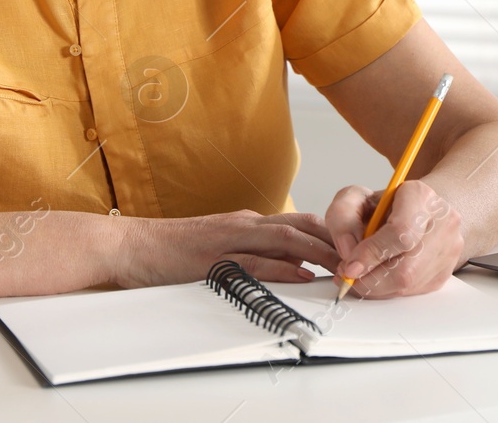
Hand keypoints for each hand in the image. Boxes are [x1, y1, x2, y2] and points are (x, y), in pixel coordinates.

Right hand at [112, 209, 340, 287]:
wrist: (133, 246)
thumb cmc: (175, 252)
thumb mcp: (224, 247)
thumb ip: (258, 254)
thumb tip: (297, 267)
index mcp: (248, 223)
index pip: (301, 222)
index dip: (333, 231)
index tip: (358, 243)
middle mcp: (244, 225)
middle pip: (302, 225)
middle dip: (337, 238)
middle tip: (365, 252)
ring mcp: (230, 238)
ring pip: (286, 239)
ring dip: (319, 250)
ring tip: (345, 264)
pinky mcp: (216, 257)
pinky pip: (255, 261)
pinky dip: (282, 268)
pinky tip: (302, 275)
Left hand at [325, 179, 464, 297]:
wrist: (415, 212)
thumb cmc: (385, 206)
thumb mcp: (355, 199)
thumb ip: (342, 217)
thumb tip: (348, 252)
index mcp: (419, 195)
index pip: (400, 233)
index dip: (372, 255)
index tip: (349, 267)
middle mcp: (442, 221)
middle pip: (406, 268)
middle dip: (371, 279)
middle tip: (348, 276)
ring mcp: (449, 249)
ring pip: (409, 284)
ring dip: (378, 286)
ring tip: (362, 273)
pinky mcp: (444, 272)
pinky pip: (413, 291)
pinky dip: (390, 288)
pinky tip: (380, 274)